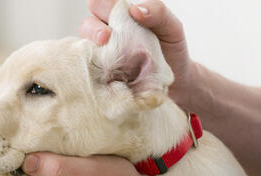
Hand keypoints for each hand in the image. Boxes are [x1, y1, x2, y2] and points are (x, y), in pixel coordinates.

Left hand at [19, 152, 222, 175]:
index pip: (15, 169)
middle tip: (50, 134)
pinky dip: (52, 172)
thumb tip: (26, 160)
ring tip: (61, 148)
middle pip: (21, 173)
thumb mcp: (91, 170)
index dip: (22, 148)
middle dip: (33, 153)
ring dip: (43, 162)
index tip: (32, 130)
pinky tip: (67, 163)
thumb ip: (58, 167)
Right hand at [79, 0, 197, 110]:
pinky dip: (96, 73)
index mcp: (119, 17)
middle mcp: (106, 34)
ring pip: (83, 49)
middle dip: (94, 30)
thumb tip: (135, 10)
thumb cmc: (171, 50)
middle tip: (106, 39)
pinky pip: (89, 72)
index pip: (100, 3)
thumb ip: (158, 12)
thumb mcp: (172, 28)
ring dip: (93, 53)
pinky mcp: (100, 77)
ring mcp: (101, 56)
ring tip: (108, 61)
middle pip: (86, 25)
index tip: (116, 17)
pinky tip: (108, 78)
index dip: (103, 7)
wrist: (177, 83)